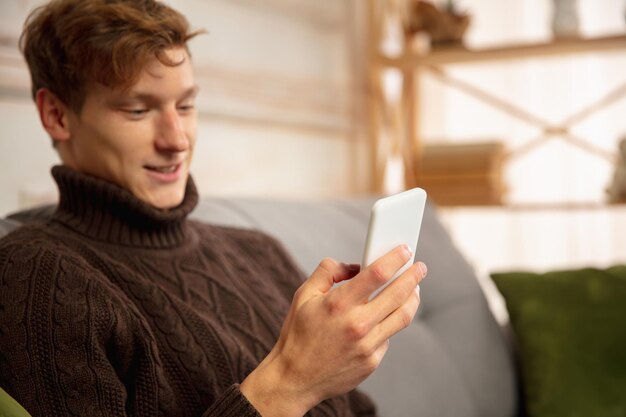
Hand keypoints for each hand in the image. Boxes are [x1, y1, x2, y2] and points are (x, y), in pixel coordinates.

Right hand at [240, 246, 427, 416]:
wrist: (295, 379)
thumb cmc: (298, 334)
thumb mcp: (303, 295)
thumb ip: (328, 272)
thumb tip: (354, 266)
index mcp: (338, 304)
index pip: (377, 274)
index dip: (395, 258)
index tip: (405, 250)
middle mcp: (357, 324)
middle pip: (399, 294)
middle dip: (413, 276)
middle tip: (420, 267)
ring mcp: (367, 345)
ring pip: (402, 316)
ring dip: (412, 299)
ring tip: (414, 289)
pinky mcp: (372, 361)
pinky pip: (388, 336)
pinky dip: (389, 323)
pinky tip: (385, 317)